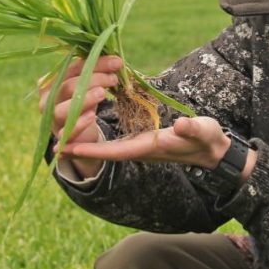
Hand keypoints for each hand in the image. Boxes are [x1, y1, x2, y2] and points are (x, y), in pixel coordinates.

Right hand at [38, 55, 121, 178]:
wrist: (80, 132)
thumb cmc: (83, 102)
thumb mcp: (88, 86)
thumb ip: (97, 72)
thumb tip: (116, 60)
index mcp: (52, 82)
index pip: (73, 69)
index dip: (95, 63)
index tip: (117, 61)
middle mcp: (47, 99)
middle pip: (68, 86)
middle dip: (93, 79)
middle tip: (114, 78)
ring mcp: (52, 119)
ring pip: (63, 108)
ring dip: (84, 99)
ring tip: (103, 93)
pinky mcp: (60, 137)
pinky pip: (67, 131)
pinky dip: (78, 124)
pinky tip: (91, 116)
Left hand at [62, 116, 235, 170]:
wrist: (213, 149)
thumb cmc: (208, 140)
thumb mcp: (203, 132)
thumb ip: (194, 129)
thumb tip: (182, 126)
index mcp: (149, 147)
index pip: (114, 152)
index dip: (91, 150)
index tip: (67, 148)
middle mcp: (138, 148)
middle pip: (104, 148)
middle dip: (82, 142)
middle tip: (55, 140)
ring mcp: (139, 143)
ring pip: (106, 142)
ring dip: (88, 133)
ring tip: (63, 128)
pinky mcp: (141, 137)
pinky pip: (113, 136)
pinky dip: (100, 126)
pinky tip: (87, 116)